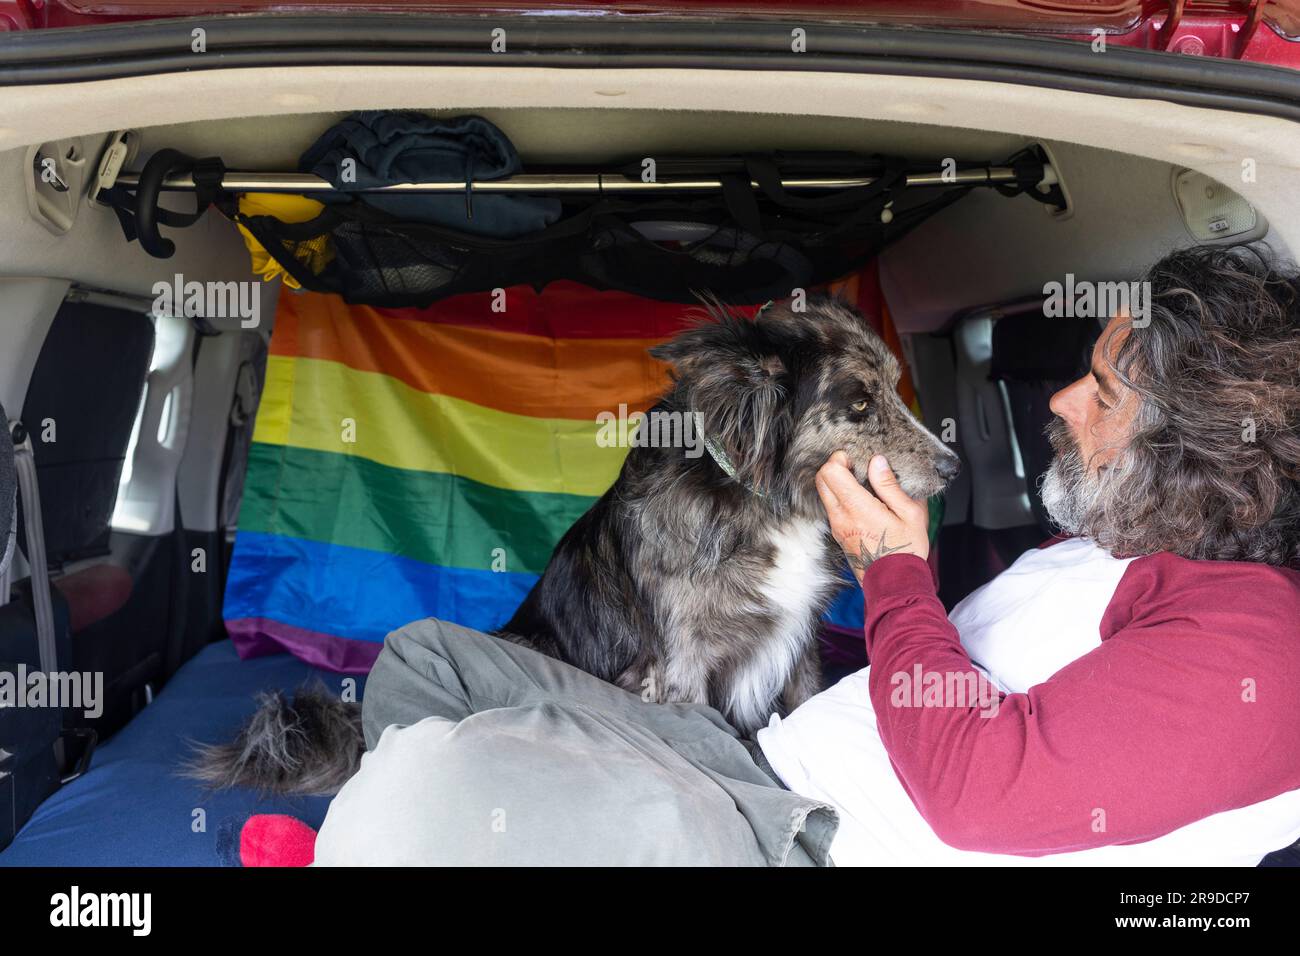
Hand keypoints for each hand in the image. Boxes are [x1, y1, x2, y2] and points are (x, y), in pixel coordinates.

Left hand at [815, 451, 929, 584]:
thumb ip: (890, 485)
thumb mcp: (910, 513)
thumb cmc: (907, 550)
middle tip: (855, 466)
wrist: (896, 583)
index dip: (839, 458)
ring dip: (836, 483)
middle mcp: (841, 517)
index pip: (830, 472)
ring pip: (824, 494)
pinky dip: (839, 497)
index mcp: (858, 509)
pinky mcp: (838, 534)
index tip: (855, 457)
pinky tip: (860, 499)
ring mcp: (837, 527)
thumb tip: (877, 462)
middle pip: (821, 480)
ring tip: (860, 483)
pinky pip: (831, 508)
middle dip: (834, 467)